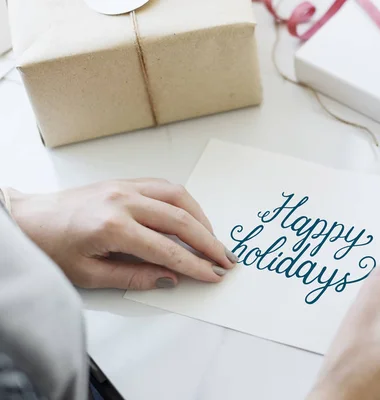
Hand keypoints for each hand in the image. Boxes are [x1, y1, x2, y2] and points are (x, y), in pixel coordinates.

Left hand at [6, 179, 237, 289]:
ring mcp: (125, 186)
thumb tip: (169, 278)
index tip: (212, 275)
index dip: (194, 265)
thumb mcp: (89, 274)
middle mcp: (123, 201)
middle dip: (208, 242)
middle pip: (180, 220)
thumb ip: (133, 276)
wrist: (28, 219)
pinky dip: (185, 202)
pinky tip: (192, 217)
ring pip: (178, 197)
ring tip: (213, 240)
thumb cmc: (51, 247)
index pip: (166, 250)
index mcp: (113, 227)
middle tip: (225, 259)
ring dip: (201, 218)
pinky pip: (165, 187)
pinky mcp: (125, 181)